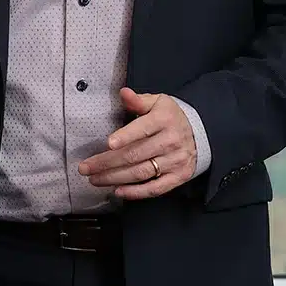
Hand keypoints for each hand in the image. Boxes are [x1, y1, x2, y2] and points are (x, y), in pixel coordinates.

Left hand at [77, 87, 196, 199]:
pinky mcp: (178, 176)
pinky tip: (118, 191)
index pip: (143, 129)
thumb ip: (138, 101)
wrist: (200, 132)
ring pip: (141, 172)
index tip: (108, 143)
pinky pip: (155, 188)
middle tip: (86, 167)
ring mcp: (175, 161)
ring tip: (95, 179)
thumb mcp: (157, 102)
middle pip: (135, 154)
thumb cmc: (170, 116)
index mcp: (164, 120)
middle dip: (107, 162)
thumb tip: (123, 93)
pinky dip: (136, 192)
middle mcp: (171, 141)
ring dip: (115, 178)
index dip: (125, 136)